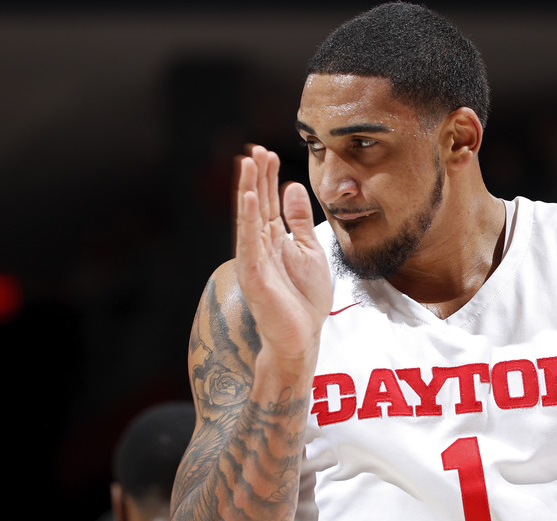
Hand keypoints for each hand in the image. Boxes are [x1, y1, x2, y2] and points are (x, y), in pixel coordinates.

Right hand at [235, 144, 331, 368]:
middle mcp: (260, 245)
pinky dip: (248, 220)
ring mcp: (254, 259)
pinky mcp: (253, 275)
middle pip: (257, 204)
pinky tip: (249, 198)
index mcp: (274, 238)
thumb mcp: (309, 250)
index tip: (267, 152)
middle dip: (256, 177)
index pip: (269, 201)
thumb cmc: (305, 298)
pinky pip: (249, 242)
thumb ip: (300, 220)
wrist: (303, 335)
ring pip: (249, 218)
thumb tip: (293, 186)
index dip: (268, 177)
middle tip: (255, 149)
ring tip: (247, 164)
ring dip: (248, 190)